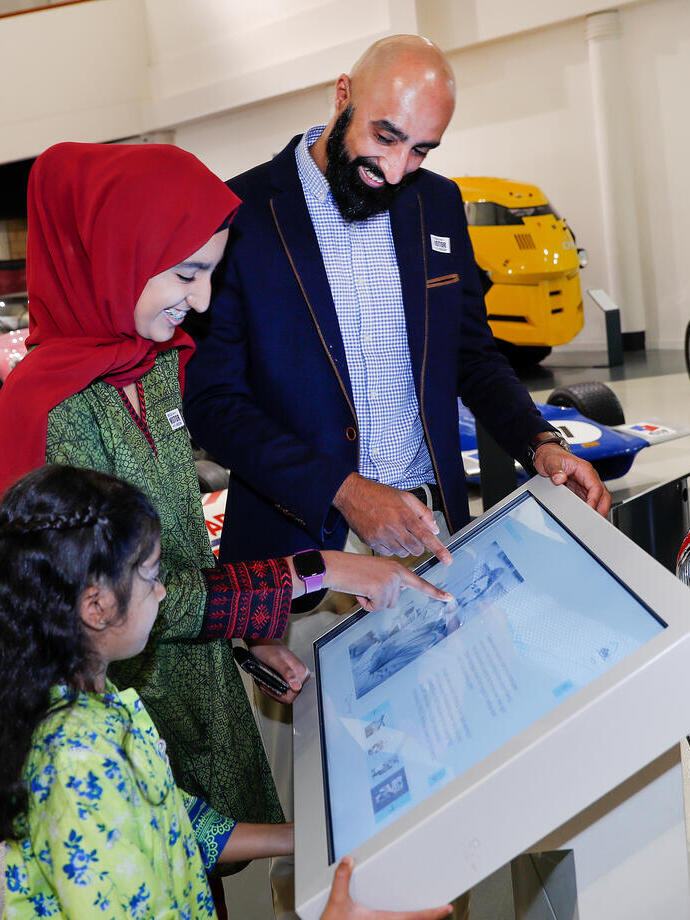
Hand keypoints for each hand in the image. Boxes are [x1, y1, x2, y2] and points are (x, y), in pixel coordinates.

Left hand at [245, 638, 309, 702]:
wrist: (261, 640)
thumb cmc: (266, 647)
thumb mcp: (275, 661)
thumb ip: (287, 673)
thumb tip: (296, 686)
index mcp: (302, 671)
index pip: (293, 694)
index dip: (279, 694)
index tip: (269, 687)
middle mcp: (301, 674)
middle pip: (289, 695)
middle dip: (274, 692)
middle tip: (265, 683)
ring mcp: (295, 675)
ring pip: (285, 693)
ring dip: (272, 689)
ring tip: (264, 682)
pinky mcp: (289, 676)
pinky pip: (282, 688)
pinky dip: (272, 687)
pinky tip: (266, 681)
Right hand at [320, 551, 454, 612]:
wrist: (335, 565)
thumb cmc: (350, 569)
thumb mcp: (374, 572)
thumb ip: (388, 581)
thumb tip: (394, 595)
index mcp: (396, 567)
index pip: (419, 582)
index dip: (435, 592)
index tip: (449, 598)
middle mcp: (397, 572)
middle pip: (394, 600)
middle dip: (378, 599)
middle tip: (365, 586)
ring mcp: (390, 580)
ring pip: (385, 605)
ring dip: (371, 601)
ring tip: (361, 586)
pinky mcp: (381, 588)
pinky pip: (375, 607)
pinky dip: (365, 603)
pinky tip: (359, 589)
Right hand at [321, 856, 451, 919]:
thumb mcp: (336, 904)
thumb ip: (341, 881)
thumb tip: (348, 862)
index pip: (414, 917)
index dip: (432, 913)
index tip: (446, 908)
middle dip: (427, 915)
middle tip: (441, 908)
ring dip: (415, 918)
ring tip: (426, 911)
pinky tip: (399, 915)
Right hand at [333, 474, 451, 564]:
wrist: (352, 494)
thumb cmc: (378, 494)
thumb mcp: (405, 496)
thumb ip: (422, 512)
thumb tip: (434, 528)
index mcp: (404, 515)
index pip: (426, 536)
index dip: (439, 550)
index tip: (447, 560)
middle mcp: (394, 527)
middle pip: (415, 549)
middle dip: (418, 545)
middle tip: (412, 535)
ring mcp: (381, 536)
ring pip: (402, 553)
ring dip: (404, 546)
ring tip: (396, 532)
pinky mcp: (371, 542)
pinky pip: (387, 553)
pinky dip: (390, 548)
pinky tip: (385, 535)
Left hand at [533, 444, 610, 515]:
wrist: (548, 454)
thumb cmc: (551, 456)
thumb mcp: (550, 462)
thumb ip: (555, 470)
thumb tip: (560, 478)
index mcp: (584, 469)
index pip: (596, 486)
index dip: (594, 500)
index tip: (589, 509)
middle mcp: (588, 477)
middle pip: (603, 495)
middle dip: (602, 508)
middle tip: (595, 521)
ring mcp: (585, 485)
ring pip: (598, 500)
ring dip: (597, 511)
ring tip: (591, 522)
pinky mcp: (580, 490)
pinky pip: (589, 501)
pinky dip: (589, 510)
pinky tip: (584, 517)